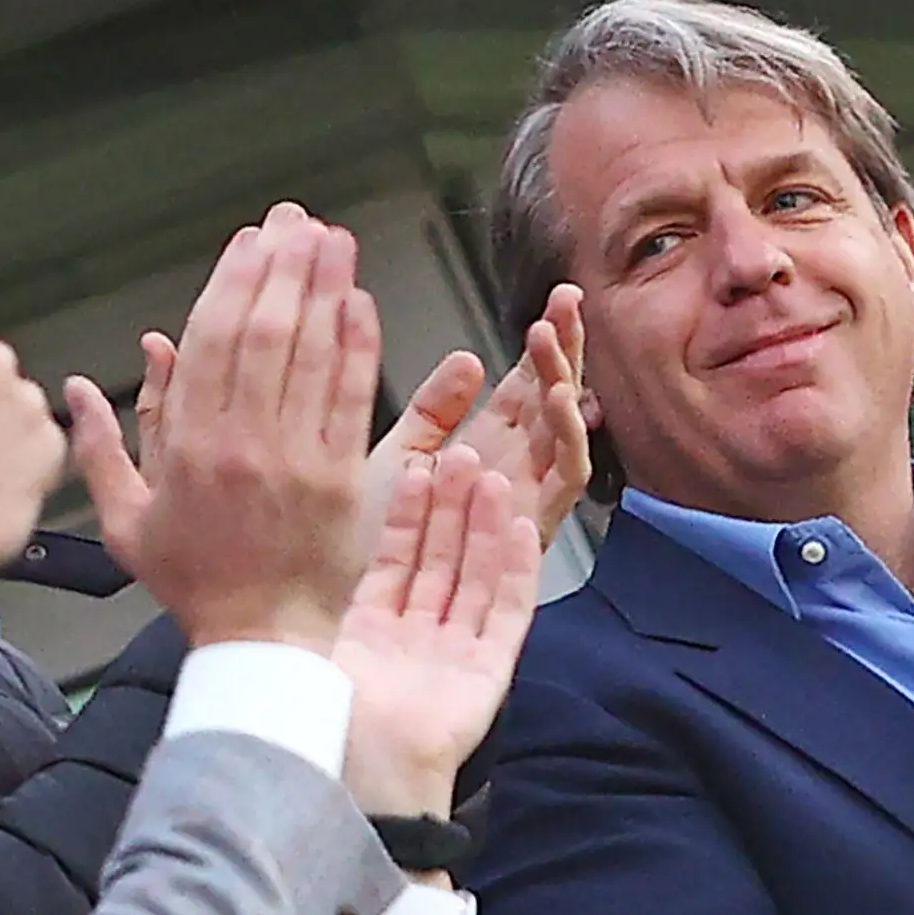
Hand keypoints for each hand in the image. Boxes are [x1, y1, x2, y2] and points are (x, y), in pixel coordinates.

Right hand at [63, 203, 377, 652]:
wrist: (261, 640)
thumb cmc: (195, 583)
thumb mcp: (126, 521)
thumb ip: (103, 446)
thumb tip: (79, 385)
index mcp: (186, 449)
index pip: (210, 342)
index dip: (233, 282)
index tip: (251, 241)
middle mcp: (241, 445)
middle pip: (263, 333)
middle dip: (282, 267)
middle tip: (297, 220)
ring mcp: (294, 460)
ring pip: (309, 355)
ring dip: (324, 289)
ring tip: (332, 239)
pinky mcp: (340, 479)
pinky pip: (349, 396)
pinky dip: (355, 345)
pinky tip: (358, 302)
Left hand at [333, 446, 540, 817]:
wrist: (358, 779)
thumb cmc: (323, 727)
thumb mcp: (304, 649)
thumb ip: (305, 607)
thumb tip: (271, 554)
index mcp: (371, 636)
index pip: (395, 560)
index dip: (407, 514)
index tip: (415, 466)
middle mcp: (416, 640)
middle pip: (441, 560)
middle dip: (451, 506)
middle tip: (462, 453)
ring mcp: (455, 654)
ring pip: (475, 576)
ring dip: (485, 526)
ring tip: (491, 474)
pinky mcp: (489, 672)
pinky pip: (508, 612)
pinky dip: (518, 570)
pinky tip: (523, 528)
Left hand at [366, 283, 591, 548]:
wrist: (342, 614)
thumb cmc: (363, 547)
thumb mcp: (398, 460)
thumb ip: (436, 411)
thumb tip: (471, 359)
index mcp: (485, 453)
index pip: (527, 389)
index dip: (544, 345)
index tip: (554, 300)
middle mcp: (512, 477)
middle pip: (556, 406)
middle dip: (566, 352)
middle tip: (568, 302)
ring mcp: (525, 507)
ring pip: (568, 440)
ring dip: (566, 387)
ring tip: (550, 343)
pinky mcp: (531, 534)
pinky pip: (564, 488)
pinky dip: (571, 444)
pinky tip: (563, 403)